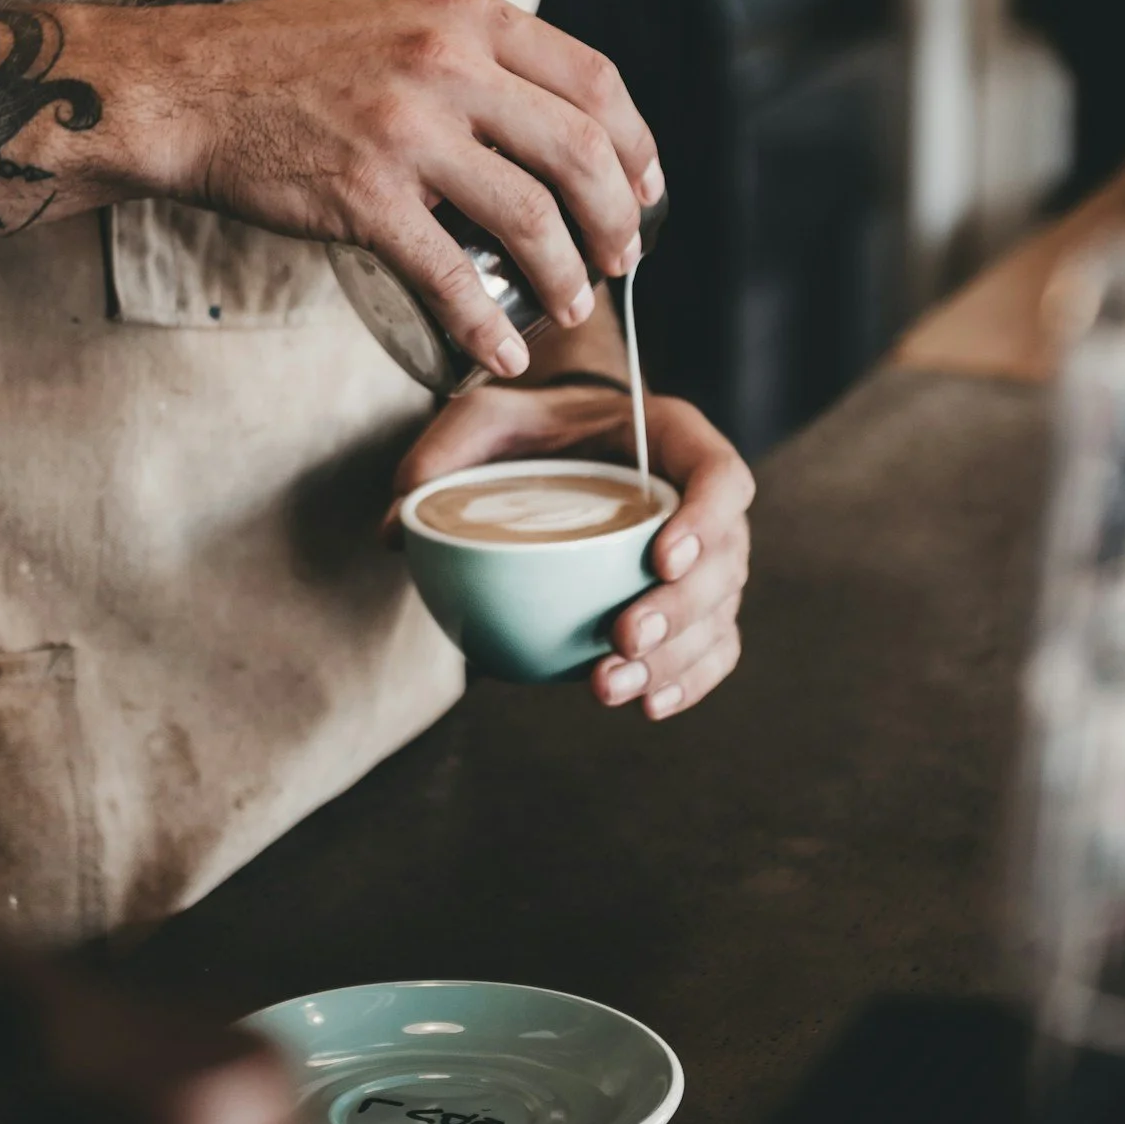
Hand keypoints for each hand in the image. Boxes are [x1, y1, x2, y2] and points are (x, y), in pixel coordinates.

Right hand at [117, 0, 661, 378]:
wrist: (187, 87)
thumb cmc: (289, 61)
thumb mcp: (400, 19)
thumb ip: (475, 57)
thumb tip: (551, 123)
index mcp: (468, 14)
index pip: (595, 79)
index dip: (637, 144)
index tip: (646, 188)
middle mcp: (447, 63)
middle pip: (580, 151)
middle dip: (617, 219)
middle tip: (621, 259)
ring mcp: (406, 129)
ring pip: (531, 216)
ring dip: (566, 275)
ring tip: (570, 306)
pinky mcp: (364, 195)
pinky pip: (450, 275)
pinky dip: (486, 325)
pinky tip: (501, 350)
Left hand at [393, 380, 753, 718]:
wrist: (564, 445)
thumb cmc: (535, 427)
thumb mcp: (486, 417)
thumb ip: (444, 453)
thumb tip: (397, 528)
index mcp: (674, 439)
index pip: (721, 475)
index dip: (705, 519)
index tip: (660, 558)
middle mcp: (701, 500)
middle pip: (726, 560)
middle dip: (681, 609)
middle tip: (623, 638)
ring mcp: (705, 557)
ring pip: (718, 614)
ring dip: (675, 658)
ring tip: (610, 686)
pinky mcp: (692, 604)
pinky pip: (713, 648)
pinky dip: (689, 681)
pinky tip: (648, 706)